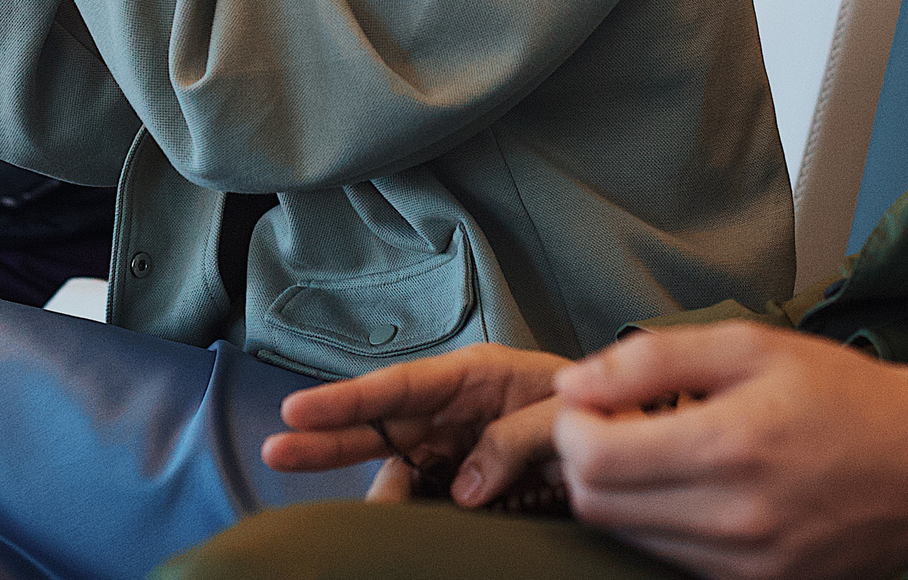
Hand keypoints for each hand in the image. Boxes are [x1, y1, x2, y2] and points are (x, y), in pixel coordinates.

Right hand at [263, 344, 573, 507]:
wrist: (631, 436)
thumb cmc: (602, 408)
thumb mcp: (565, 413)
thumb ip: (514, 440)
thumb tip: (463, 491)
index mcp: (473, 376)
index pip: (398, 386)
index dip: (346, 400)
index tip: (296, 410)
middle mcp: (454, 410)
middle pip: (380, 425)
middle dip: (327, 438)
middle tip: (275, 452)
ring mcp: (457, 448)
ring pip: (399, 472)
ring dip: (381, 497)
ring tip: (378, 525)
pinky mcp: (468, 482)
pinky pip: (428, 499)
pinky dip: (413, 516)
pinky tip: (403, 531)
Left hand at [550, 324, 907, 579]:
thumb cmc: (847, 396)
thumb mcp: (753, 346)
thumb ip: (652, 360)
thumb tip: (573, 381)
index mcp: (730, 446)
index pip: (591, 460)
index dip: (573, 424)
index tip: (594, 400)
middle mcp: (734, 519)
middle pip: (598, 505)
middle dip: (590, 458)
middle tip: (622, 421)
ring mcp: (747, 566)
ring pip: (629, 537)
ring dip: (627, 492)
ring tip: (669, 449)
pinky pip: (674, 560)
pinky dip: (665, 522)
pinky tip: (700, 485)